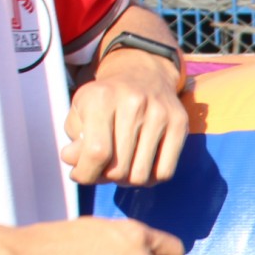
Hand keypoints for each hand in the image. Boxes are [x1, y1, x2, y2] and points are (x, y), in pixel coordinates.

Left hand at [62, 49, 188, 187]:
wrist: (143, 74)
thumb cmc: (106, 98)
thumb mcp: (80, 109)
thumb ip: (74, 138)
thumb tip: (76, 163)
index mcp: (101, 98)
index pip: (96, 152)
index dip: (86, 173)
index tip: (80, 175)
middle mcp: (133, 104)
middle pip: (119, 167)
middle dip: (105, 177)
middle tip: (102, 170)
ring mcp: (160, 115)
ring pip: (141, 174)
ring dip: (127, 180)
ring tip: (121, 168)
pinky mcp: (180, 124)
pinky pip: (164, 172)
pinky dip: (150, 179)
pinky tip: (140, 167)